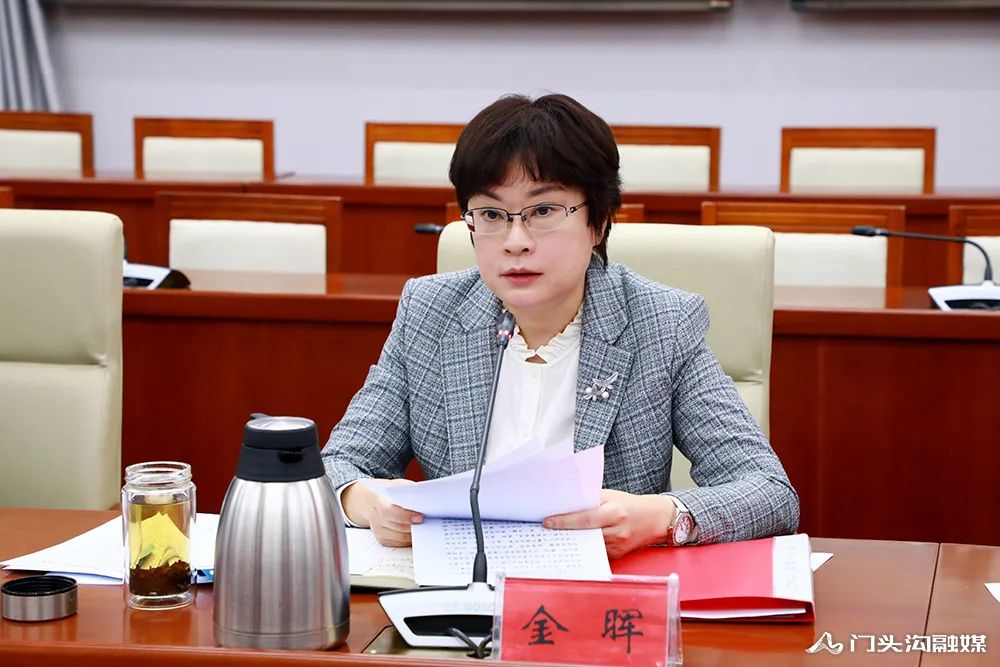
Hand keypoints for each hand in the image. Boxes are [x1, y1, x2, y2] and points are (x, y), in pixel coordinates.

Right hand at [342, 479, 422, 546]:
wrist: (368, 501)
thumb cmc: (386, 492)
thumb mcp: (395, 485)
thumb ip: (408, 490)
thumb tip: (425, 497)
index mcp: (377, 501)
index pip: (390, 512)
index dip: (406, 516)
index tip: (420, 517)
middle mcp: (375, 518)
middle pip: (397, 527)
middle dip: (414, 526)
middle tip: (429, 524)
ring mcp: (378, 530)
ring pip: (399, 537)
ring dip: (414, 534)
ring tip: (426, 528)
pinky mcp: (382, 539)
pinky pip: (398, 543)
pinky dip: (409, 539)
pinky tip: (417, 532)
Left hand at [543, 490, 674, 559]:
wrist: (655, 519)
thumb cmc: (630, 505)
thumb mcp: (611, 496)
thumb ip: (590, 500)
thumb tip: (566, 504)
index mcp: (615, 513)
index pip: (584, 518)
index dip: (564, 521)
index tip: (547, 522)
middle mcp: (617, 531)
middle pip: (584, 534)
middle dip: (564, 533)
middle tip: (544, 531)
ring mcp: (618, 546)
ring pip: (588, 546)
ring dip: (572, 542)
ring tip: (555, 537)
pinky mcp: (618, 555)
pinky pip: (596, 552)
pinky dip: (584, 548)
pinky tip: (572, 544)